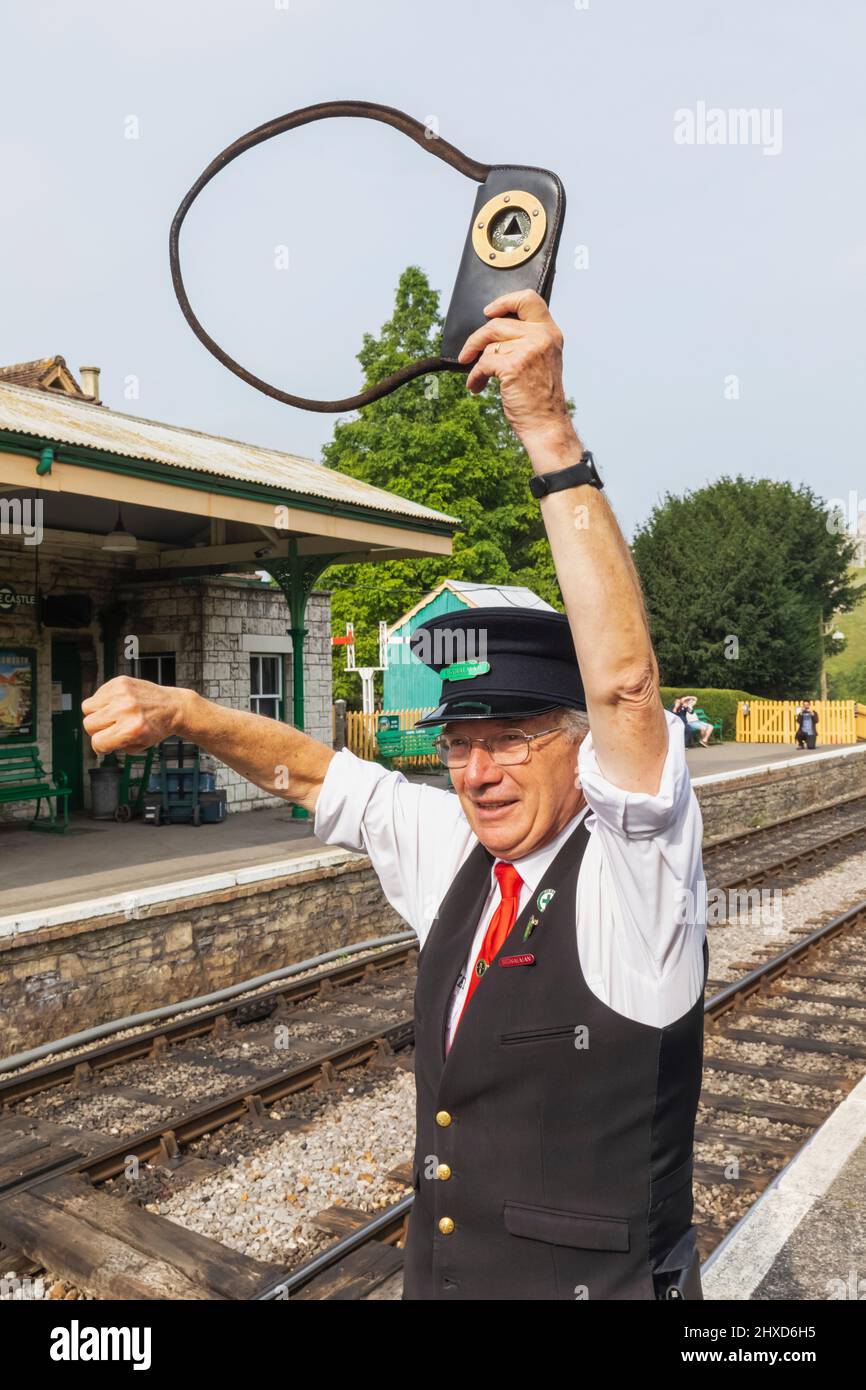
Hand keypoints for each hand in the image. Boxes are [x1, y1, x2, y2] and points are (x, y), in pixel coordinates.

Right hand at [82, 676, 187, 755]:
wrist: (174, 707)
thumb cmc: (156, 727)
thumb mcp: (139, 745)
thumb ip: (115, 746)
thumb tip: (96, 742)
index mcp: (132, 729)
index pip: (97, 742)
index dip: (101, 747)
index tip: (106, 745)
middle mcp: (126, 709)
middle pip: (89, 724)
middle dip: (98, 730)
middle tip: (112, 728)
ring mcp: (122, 693)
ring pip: (87, 708)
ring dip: (97, 714)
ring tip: (113, 715)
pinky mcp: (120, 682)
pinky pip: (96, 694)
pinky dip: (103, 701)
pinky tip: (117, 704)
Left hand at [457, 289, 575, 453]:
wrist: (545, 424)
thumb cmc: (539, 398)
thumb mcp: (541, 360)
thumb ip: (526, 341)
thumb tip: (492, 332)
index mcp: (550, 333)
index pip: (529, 299)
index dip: (505, 301)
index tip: (488, 312)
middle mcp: (542, 337)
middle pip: (498, 323)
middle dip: (476, 339)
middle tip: (467, 354)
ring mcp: (529, 350)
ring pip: (489, 343)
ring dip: (476, 362)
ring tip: (477, 378)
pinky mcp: (514, 365)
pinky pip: (484, 362)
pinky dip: (475, 376)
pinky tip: (476, 387)